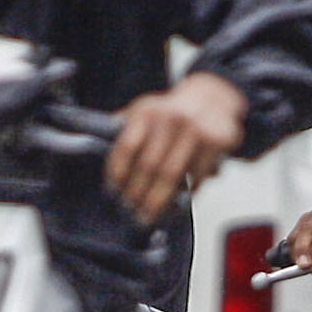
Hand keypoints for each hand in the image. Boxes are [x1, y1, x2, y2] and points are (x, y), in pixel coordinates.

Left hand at [108, 72, 248, 223]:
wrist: (215, 96)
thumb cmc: (174, 111)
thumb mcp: (147, 110)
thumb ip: (125, 127)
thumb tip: (96, 144)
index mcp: (148, 112)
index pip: (127, 146)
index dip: (118, 172)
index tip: (113, 191)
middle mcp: (170, 118)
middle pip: (148, 166)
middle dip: (137, 193)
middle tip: (131, 211)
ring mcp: (194, 129)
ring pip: (172, 175)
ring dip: (158, 201)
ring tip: (149, 215)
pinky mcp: (215, 141)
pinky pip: (197, 176)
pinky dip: (187, 193)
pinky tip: (179, 202)